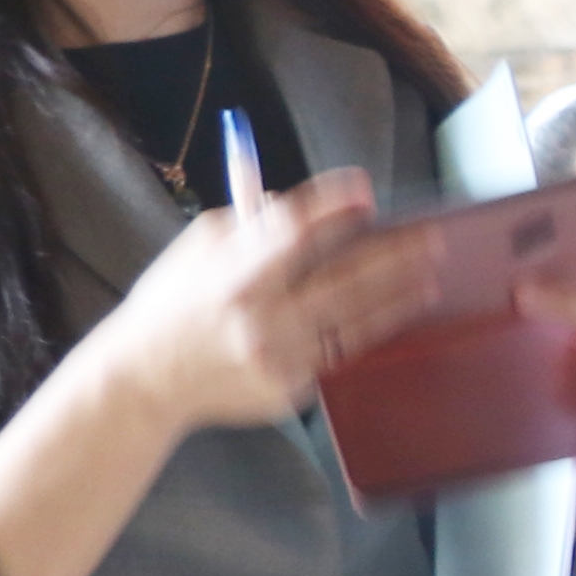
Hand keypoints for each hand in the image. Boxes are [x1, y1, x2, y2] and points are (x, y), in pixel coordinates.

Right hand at [89, 176, 428, 435]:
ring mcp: (277, 357)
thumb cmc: (171, 307)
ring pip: (352, 321)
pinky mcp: (288, 388)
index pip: (290, 232)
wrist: (144, 381)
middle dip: (391, 255)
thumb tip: (298, 204)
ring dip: (397, 296)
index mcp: (231, 277)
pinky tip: (397, 313)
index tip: (364, 188)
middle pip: (341, 279)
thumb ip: (247, 226)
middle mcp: (257, 318)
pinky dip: (370, 330)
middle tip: (431, 238)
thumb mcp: (194, 252)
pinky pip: (339, 354)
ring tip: (430, 274)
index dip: (330, 206)